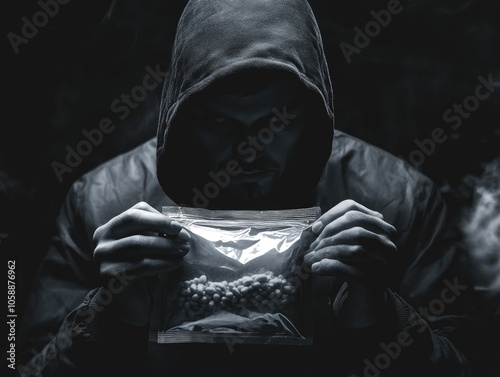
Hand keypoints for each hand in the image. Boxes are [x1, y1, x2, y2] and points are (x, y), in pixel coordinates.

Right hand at [92, 201, 190, 325]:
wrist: (129, 303)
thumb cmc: (140, 269)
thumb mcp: (145, 246)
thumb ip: (154, 232)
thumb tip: (178, 227)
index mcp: (109, 228)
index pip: (135, 213)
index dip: (159, 218)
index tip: (180, 228)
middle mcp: (102, 239)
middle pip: (134, 222)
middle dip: (163, 227)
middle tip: (185, 238)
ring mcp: (103, 256)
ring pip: (139, 243)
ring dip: (166, 246)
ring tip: (184, 250)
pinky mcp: (110, 274)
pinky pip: (142, 264)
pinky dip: (163, 262)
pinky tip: (176, 263)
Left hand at [304, 199, 396, 327]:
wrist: (367, 294)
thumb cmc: (355, 263)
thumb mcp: (349, 243)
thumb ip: (337, 230)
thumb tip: (315, 228)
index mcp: (382, 227)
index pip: (353, 209)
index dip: (330, 216)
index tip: (315, 228)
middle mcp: (388, 243)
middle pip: (355, 229)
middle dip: (329, 235)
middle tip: (312, 246)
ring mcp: (385, 263)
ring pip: (353, 250)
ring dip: (327, 252)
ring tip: (311, 258)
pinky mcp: (375, 281)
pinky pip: (347, 269)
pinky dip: (328, 267)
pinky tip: (317, 268)